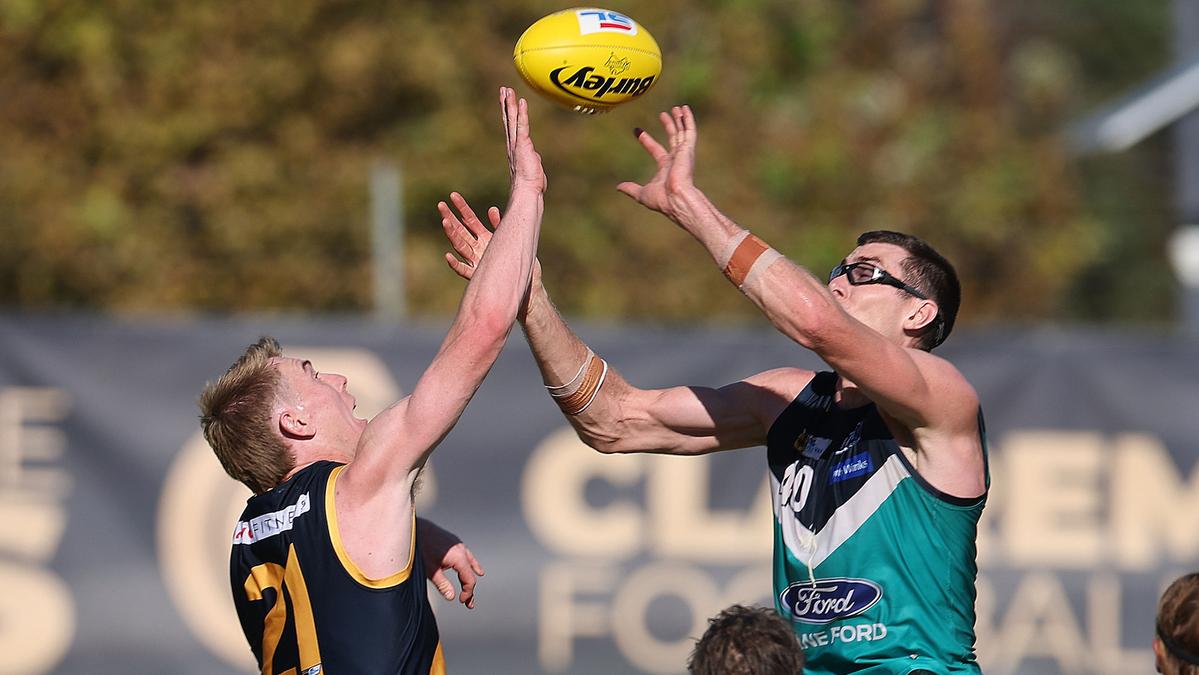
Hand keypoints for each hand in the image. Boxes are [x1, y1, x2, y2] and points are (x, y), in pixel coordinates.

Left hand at [417, 517, 484, 608]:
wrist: (414, 528)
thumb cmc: (421, 548)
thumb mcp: (431, 570)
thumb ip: (442, 585)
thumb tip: (452, 596)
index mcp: (459, 558)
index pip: (470, 580)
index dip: (468, 593)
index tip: (462, 601)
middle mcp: (462, 550)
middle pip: (471, 572)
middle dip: (470, 587)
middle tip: (468, 602)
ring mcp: (458, 544)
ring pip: (470, 561)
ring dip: (471, 573)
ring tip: (476, 579)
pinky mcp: (452, 541)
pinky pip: (465, 554)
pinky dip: (469, 561)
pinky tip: (470, 564)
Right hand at [440, 192, 542, 284]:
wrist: (527, 288)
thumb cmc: (520, 264)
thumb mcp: (512, 240)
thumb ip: (500, 226)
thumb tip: (492, 209)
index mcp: (486, 238)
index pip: (470, 220)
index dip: (462, 208)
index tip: (452, 195)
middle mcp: (478, 248)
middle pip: (460, 231)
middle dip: (450, 218)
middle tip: (440, 205)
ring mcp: (476, 261)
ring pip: (460, 246)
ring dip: (451, 235)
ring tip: (444, 222)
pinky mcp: (478, 276)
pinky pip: (464, 270)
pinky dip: (455, 264)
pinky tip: (448, 257)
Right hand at [501, 86, 545, 192]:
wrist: (527, 192)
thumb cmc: (530, 186)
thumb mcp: (533, 168)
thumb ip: (532, 159)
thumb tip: (535, 156)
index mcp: (514, 149)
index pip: (511, 128)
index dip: (508, 114)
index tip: (506, 102)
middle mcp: (512, 145)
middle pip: (508, 120)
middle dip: (506, 104)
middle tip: (503, 90)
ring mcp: (516, 144)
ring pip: (512, 120)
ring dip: (510, 104)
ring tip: (507, 90)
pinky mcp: (522, 145)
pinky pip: (522, 125)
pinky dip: (522, 113)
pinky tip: (521, 101)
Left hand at [617, 105, 698, 220]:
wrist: (677, 199)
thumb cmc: (662, 199)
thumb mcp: (642, 193)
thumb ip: (631, 189)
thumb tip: (618, 187)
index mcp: (666, 168)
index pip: (655, 150)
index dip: (646, 140)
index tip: (637, 131)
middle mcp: (676, 160)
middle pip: (672, 139)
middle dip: (668, 126)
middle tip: (662, 115)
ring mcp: (684, 154)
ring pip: (682, 133)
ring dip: (679, 120)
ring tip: (676, 108)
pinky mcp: (688, 150)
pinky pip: (690, 131)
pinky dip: (688, 120)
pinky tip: (685, 109)